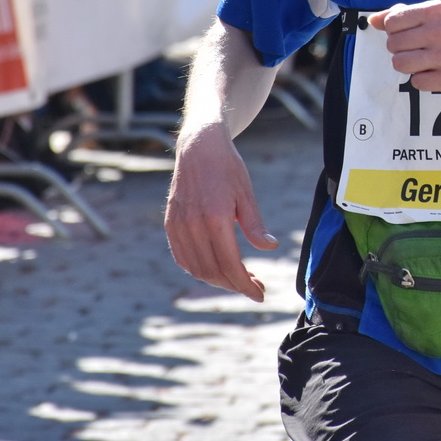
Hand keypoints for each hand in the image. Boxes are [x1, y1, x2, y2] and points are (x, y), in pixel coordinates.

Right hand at [165, 124, 278, 301]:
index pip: (230, 264)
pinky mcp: (171, 223)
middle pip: (212, 271)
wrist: (199, 147)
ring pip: (195, 268)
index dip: (244, 285)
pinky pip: (182, 257)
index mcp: (215, 218)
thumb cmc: (228, 168)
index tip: (259, 294)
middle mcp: (193, 224)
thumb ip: (255, 225)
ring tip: (238, 278)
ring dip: (216, 280)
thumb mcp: (247, 194)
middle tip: (254, 286)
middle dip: (234, 285)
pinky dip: (198, 268)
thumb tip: (270, 248)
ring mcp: (178, 225)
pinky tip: (215, 268)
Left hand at [369, 1, 440, 94]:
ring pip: (400, 64)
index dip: (396, 32)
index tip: (411, 35)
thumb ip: (408, 15)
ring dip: (411, 66)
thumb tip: (374, 19)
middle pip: (393, 45)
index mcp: (438, 11)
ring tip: (428, 63)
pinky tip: (440, 74)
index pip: (392, 21)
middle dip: (402, 50)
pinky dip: (425, 80)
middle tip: (422, 51)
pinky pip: (417, 83)